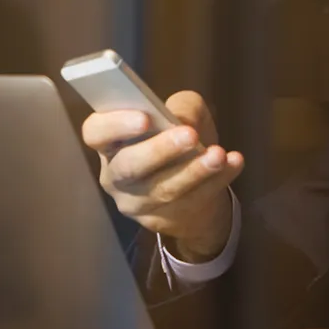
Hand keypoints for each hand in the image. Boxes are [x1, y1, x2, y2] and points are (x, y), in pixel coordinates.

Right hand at [82, 90, 241, 261]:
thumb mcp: (180, 113)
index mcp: (110, 142)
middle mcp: (116, 175)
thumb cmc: (177, 139)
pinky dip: (217, 181)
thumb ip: (179, 107)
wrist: (194, 187)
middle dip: (159, 150)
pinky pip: (191, 201)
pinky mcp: (162, 221)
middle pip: (130, 165)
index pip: (96, 133)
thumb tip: (182, 119)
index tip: (145, 117)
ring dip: (194, 170)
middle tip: (189, 135)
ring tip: (218, 154)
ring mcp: (137, 203)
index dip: (115, 124)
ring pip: (163, 188)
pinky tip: (233, 163)